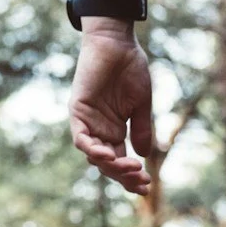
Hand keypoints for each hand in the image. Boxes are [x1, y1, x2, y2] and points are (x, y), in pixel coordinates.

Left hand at [69, 19, 156, 194]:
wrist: (117, 42)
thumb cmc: (130, 68)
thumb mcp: (141, 105)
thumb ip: (141, 130)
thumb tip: (144, 156)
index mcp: (114, 131)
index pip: (120, 163)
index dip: (131, 177)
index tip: (148, 185)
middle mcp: (99, 130)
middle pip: (107, 165)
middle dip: (124, 176)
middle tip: (142, 179)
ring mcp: (87, 122)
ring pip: (94, 156)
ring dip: (112, 166)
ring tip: (132, 168)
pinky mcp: (77, 110)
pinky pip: (80, 138)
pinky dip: (92, 150)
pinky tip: (109, 156)